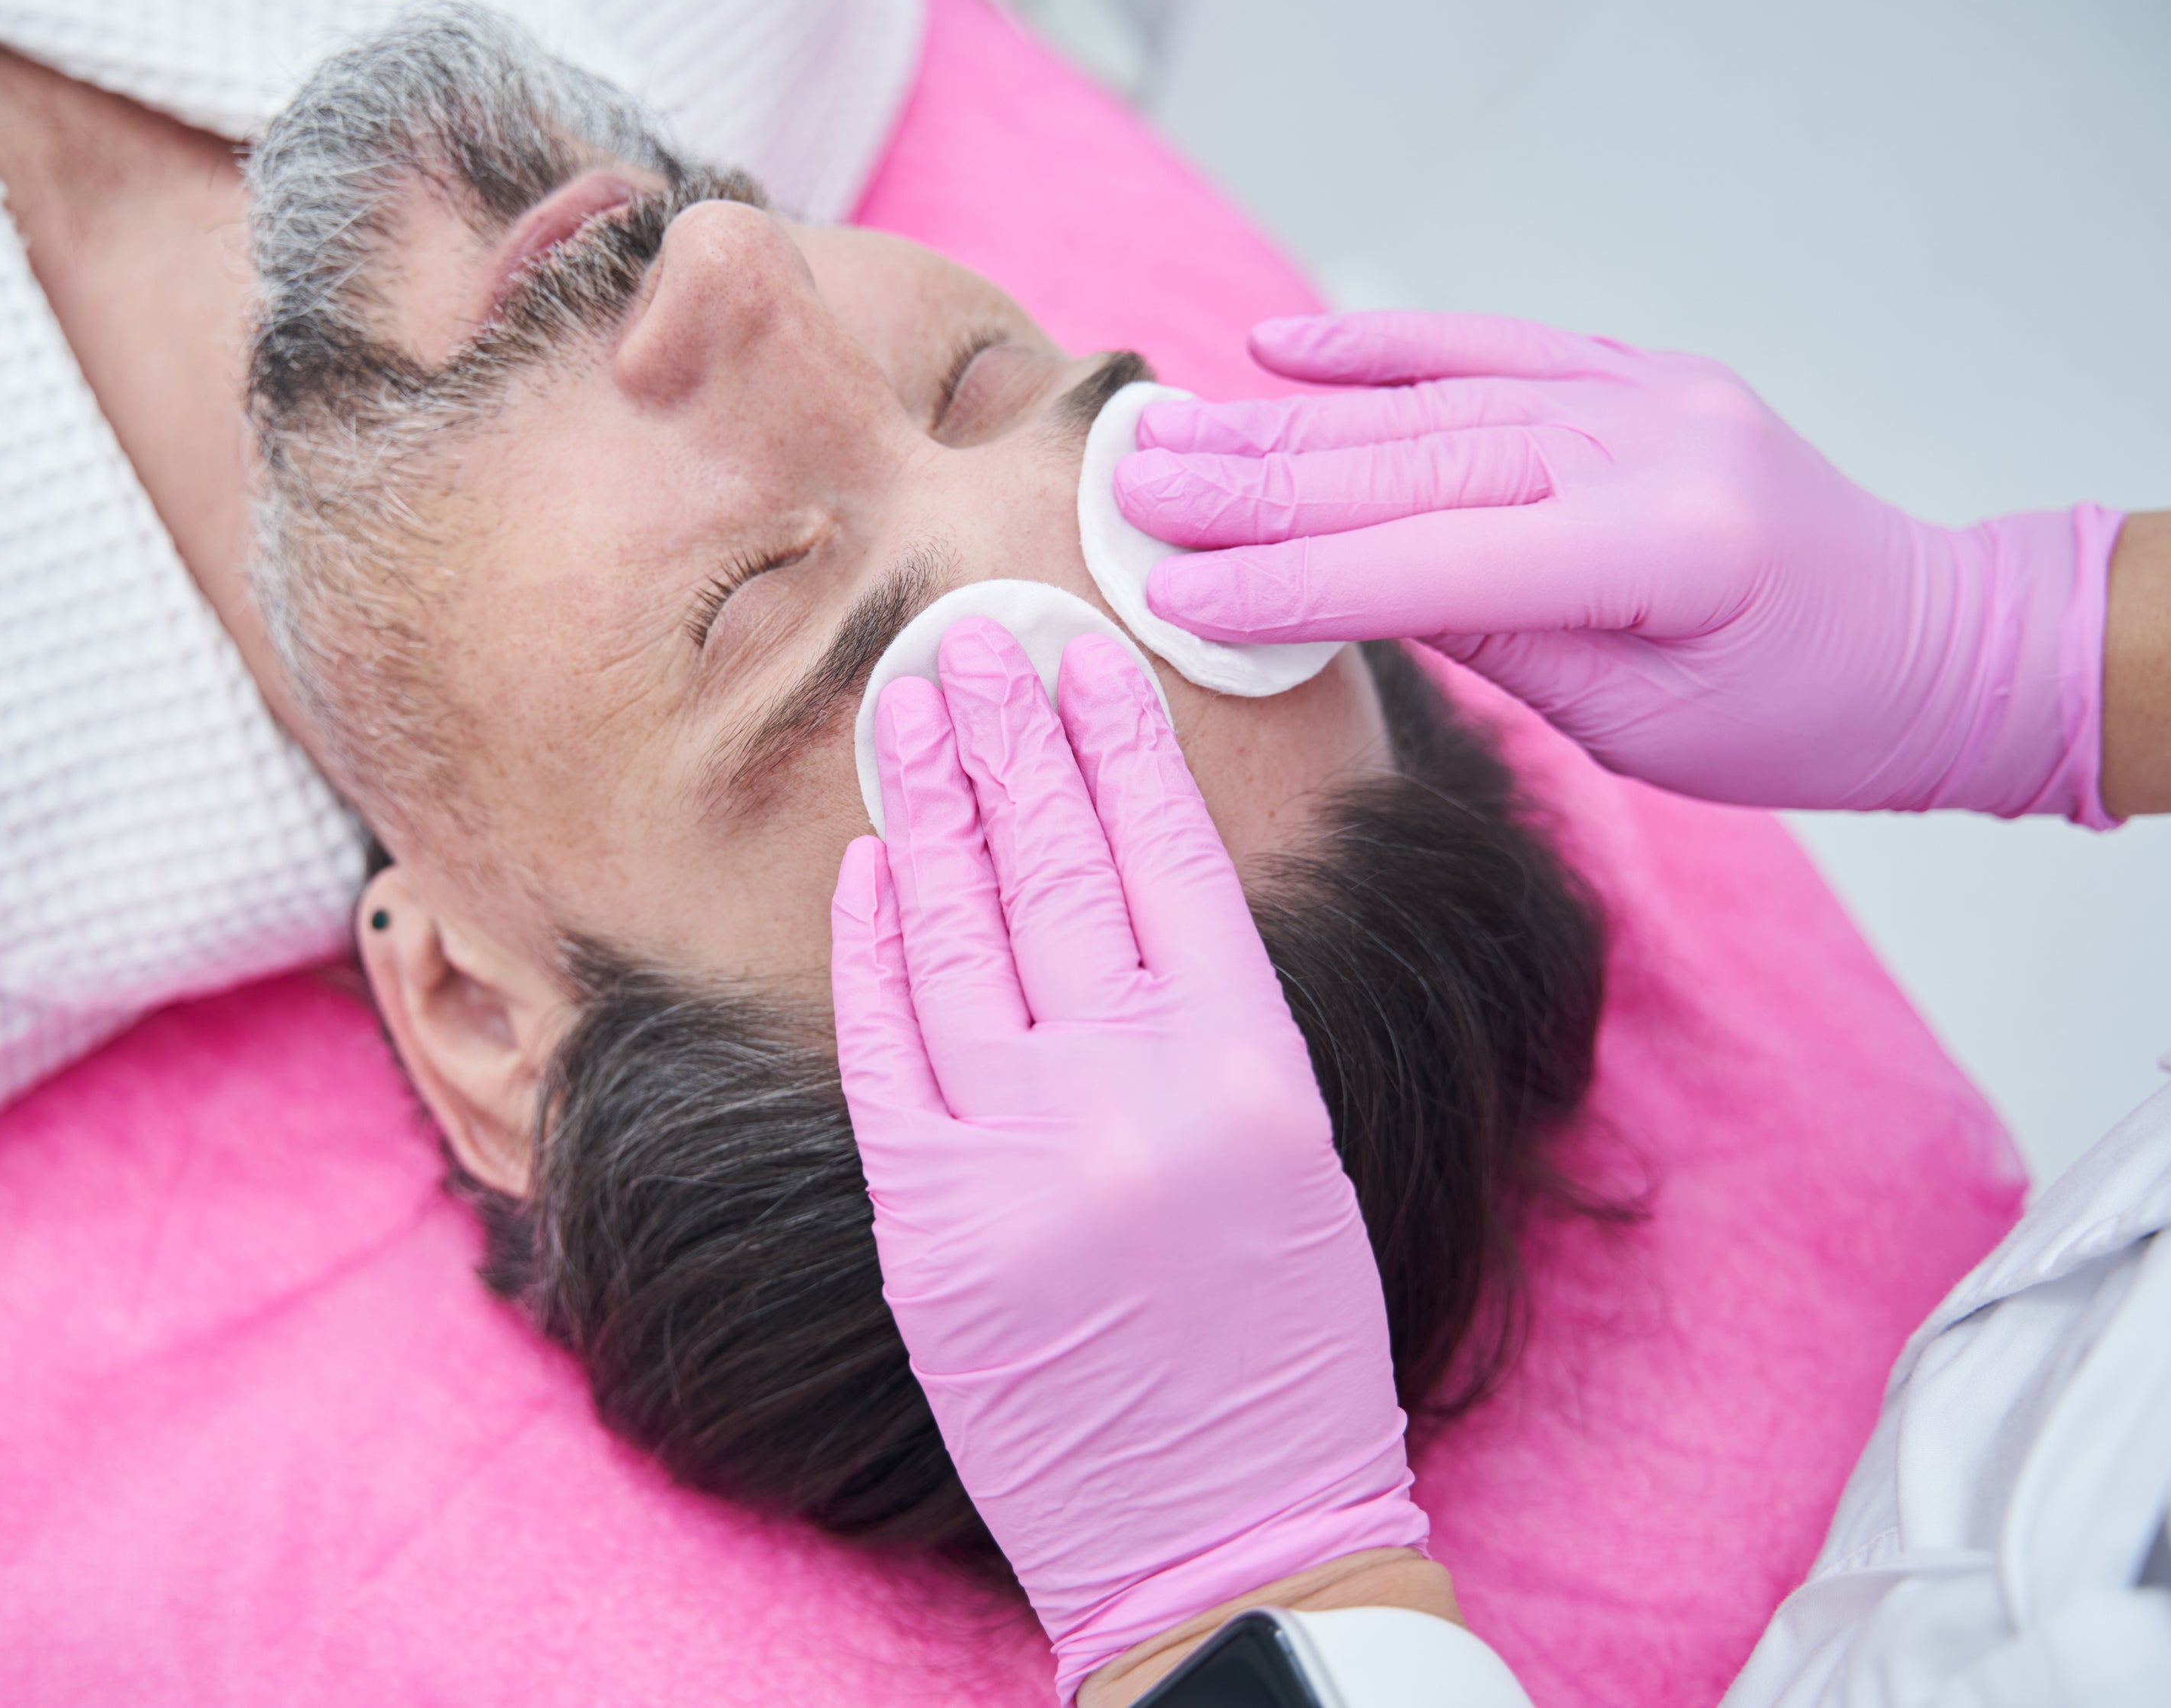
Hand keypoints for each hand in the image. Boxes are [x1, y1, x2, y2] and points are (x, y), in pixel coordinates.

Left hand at [830, 617, 1425, 1702]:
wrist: (1226, 1529)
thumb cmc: (1288, 1349)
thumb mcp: (1300, 1156)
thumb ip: (1220, 1016)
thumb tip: (1138, 873)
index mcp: (1249, 1069)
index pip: (1171, 858)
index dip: (1118, 745)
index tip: (1083, 658)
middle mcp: (1128, 1093)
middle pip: (1052, 869)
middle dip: (1009, 739)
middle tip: (969, 640)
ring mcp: (1014, 1155)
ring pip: (954, 936)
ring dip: (928, 809)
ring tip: (909, 715)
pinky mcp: (925, 1222)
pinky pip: (882, 1049)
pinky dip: (872, 950)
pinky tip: (869, 867)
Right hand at [1114, 310, 2123, 821]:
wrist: (1930, 642)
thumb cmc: (1794, 715)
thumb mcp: (1636, 721)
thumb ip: (1490, 636)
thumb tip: (1327, 591)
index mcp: (1664, 550)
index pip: (1431, 563)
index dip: (1289, 580)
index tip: (1169, 587)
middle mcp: (1651, 444)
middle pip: (1410, 463)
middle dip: (1254, 484)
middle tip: (1126, 488)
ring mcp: (1645, 393)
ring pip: (1428, 403)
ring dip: (1284, 423)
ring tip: (1164, 434)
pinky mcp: (1634, 374)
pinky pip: (1489, 346)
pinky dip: (1380, 349)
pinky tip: (1280, 347)